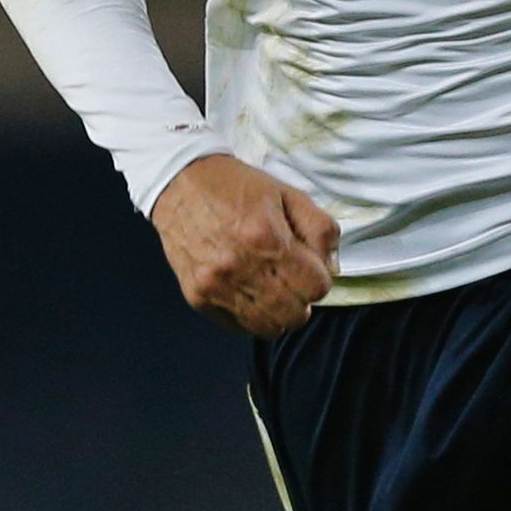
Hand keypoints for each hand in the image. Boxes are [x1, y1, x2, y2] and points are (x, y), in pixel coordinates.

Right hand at [153, 153, 338, 336]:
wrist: (179, 182)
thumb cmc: (237, 187)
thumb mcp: (288, 193)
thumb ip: (320, 229)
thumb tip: (331, 268)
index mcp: (268, 239)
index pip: (316, 288)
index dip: (320, 279)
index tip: (310, 268)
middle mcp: (241, 268)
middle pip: (295, 315)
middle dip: (302, 300)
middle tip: (293, 281)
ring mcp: (216, 286)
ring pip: (267, 328)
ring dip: (278, 313)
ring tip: (273, 290)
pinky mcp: (198, 297)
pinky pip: (238, 326)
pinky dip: (251, 317)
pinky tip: (249, 293)